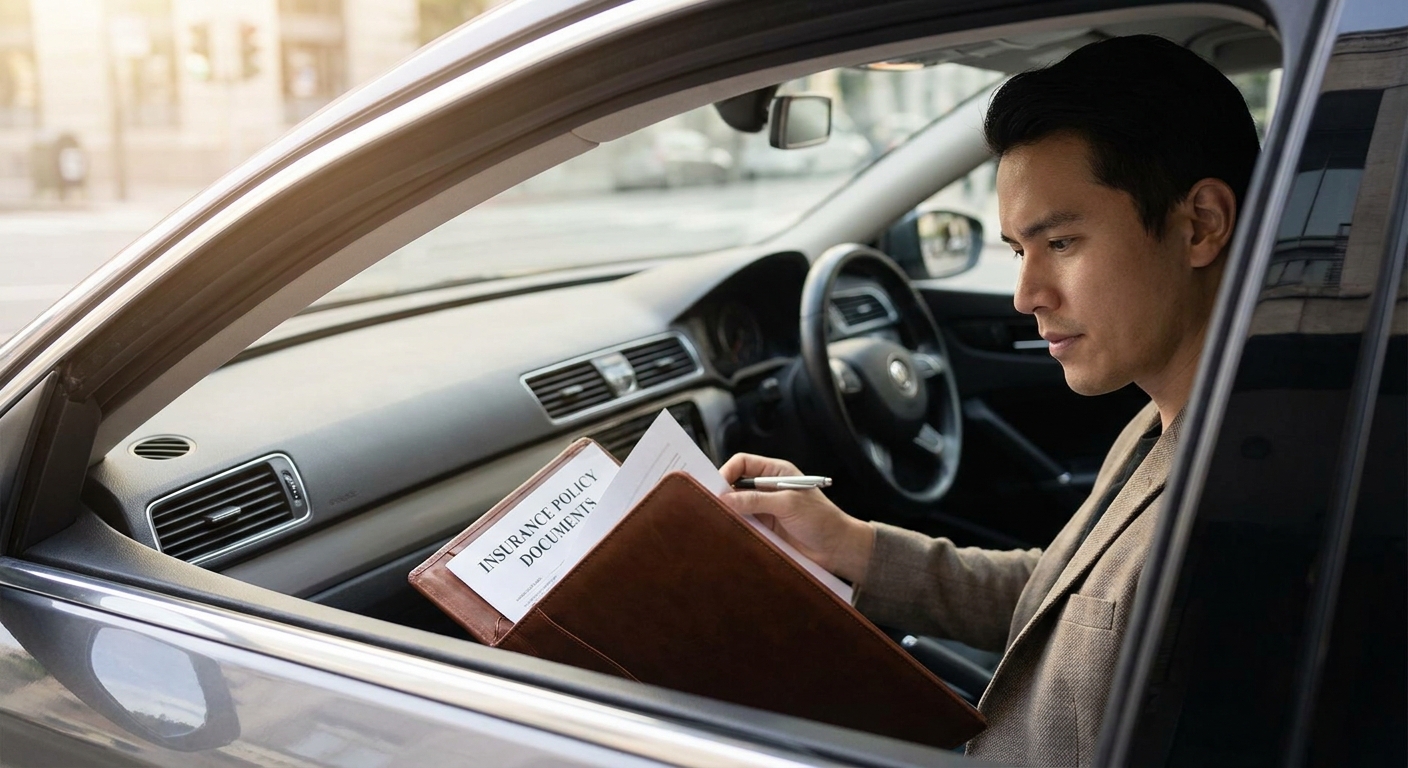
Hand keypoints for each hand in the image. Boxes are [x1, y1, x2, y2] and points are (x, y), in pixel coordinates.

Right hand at [720, 453, 874, 583]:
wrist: (837, 549)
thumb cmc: (821, 519)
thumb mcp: (788, 504)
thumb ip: (756, 500)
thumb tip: (725, 498)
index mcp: (776, 472)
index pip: (743, 463)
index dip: (727, 471)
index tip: (716, 488)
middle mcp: (768, 488)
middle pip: (736, 484)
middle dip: (723, 492)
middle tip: (711, 504)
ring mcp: (765, 509)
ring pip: (737, 505)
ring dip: (728, 512)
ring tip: (718, 520)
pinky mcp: (764, 528)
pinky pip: (742, 524)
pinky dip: (734, 526)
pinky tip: (727, 532)